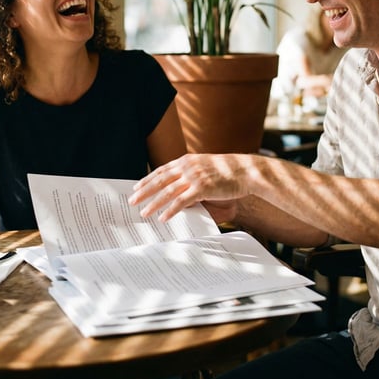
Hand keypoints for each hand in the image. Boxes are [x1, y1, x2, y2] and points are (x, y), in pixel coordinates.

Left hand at [129, 154, 249, 221]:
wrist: (246, 171)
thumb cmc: (228, 171)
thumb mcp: (206, 166)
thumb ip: (192, 174)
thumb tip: (179, 186)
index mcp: (187, 160)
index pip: (162, 170)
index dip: (148, 179)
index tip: (136, 187)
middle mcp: (188, 166)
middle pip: (160, 180)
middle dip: (144, 191)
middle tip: (132, 200)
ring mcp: (194, 177)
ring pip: (168, 192)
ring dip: (154, 203)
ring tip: (143, 212)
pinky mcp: (202, 188)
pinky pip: (182, 201)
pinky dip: (171, 210)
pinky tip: (163, 217)